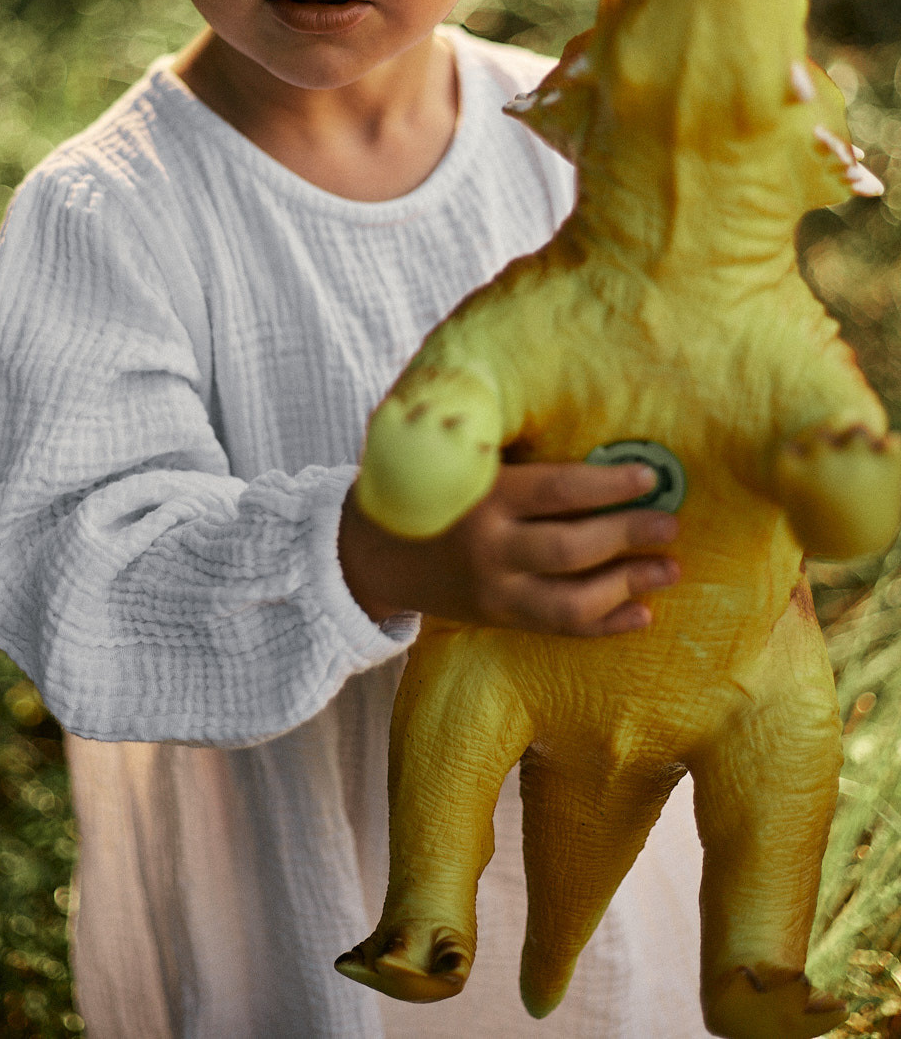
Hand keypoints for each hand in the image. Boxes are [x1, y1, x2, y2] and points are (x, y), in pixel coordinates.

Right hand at [338, 459, 679, 636]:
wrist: (372, 553)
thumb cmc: (430, 488)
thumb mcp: (457, 458)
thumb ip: (507, 444)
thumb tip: (583, 416)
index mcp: (482, 494)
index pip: (556, 491)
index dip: (608, 484)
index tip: (650, 476)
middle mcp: (488, 547)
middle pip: (571, 548)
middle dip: (628, 535)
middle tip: (671, 523)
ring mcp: (494, 589)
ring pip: (571, 600)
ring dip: (627, 585)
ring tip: (669, 569)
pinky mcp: (497, 618)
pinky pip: (559, 629)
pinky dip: (605, 626)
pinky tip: (642, 614)